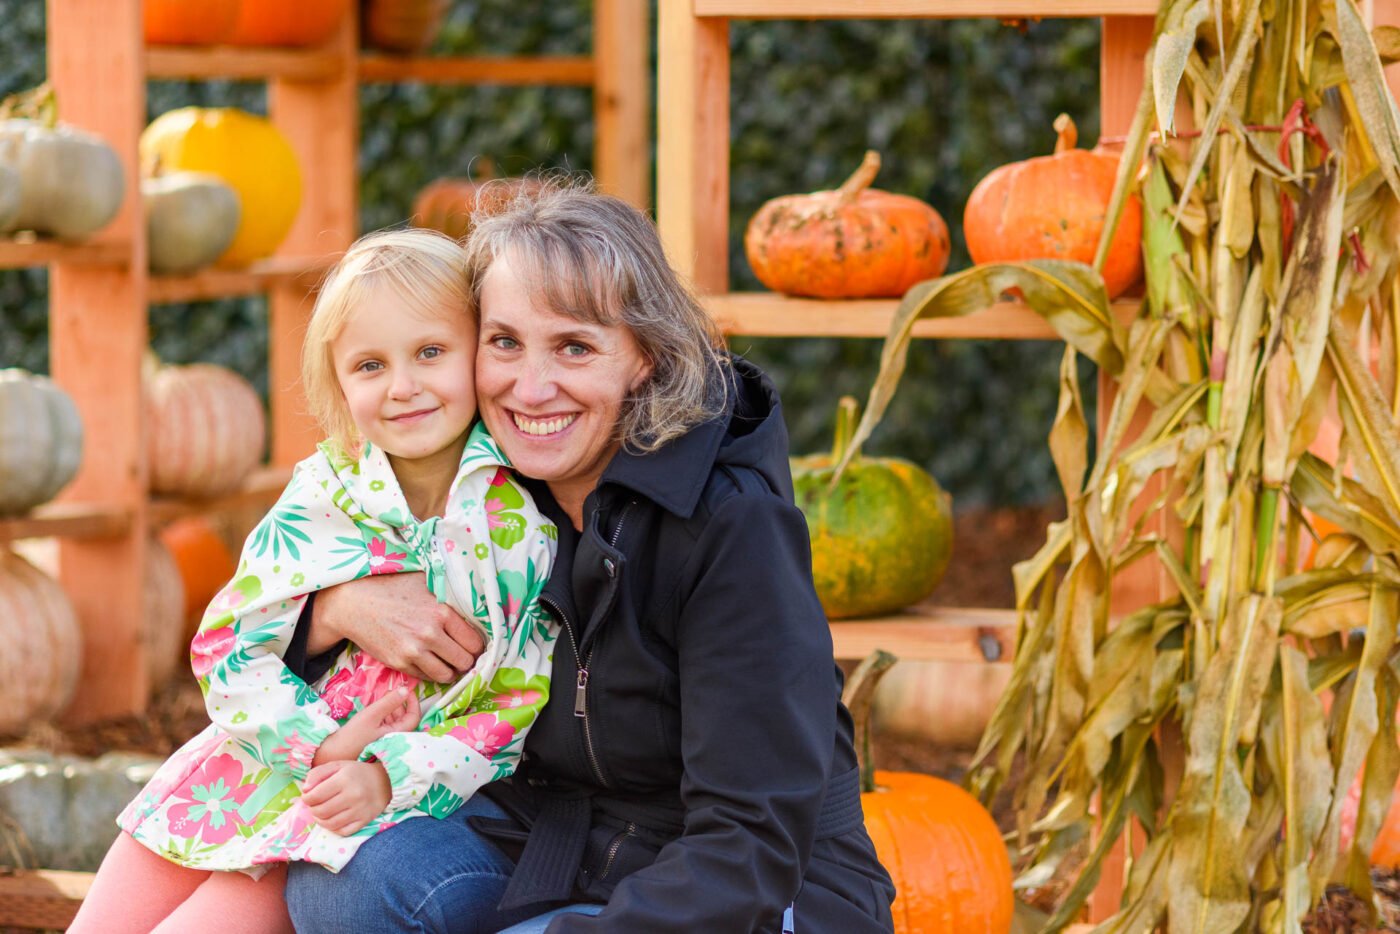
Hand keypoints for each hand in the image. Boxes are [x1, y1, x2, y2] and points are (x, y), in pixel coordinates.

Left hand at [301, 760, 391, 836]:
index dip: (307, 798)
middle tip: (314, 805)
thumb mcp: (337, 766)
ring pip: (330, 824)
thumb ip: (317, 774)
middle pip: (321, 811)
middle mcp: (353, 796)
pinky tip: (332, 820)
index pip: (315, 796)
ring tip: (321, 813)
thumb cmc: (357, 773)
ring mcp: (360, 810)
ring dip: (320, 820)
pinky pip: (343, 832)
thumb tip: (305, 791)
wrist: (385, 781)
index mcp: (344, 779)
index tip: (308, 797)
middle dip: (312, 810)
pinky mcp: (365, 821)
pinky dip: (333, 828)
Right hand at [310, 573, 485, 681]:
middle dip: (467, 660)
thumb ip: (450, 594)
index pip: (475, 641)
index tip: (475, 646)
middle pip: (465, 661)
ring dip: (451, 671)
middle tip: (463, 656)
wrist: (355, 604)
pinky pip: (426, 677)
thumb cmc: (393, 589)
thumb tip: (476, 601)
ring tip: (448, 663)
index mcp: (442, 612)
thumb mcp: (426, 583)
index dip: (478, 646)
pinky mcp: (400, 663)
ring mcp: (414, 651)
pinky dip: (431, 673)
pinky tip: (430, 663)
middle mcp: (430, 633)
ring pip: (447, 675)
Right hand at [313, 686, 420, 766]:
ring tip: (383, 697)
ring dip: (391, 708)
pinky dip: (384, 715)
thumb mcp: (372, 715)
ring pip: (394, 721)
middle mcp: (393, 738)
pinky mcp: (376, 740)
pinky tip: (376, 708)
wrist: (333, 753)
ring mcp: (384, 740)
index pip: (414, 717)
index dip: (413, 702)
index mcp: (397, 734)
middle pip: (404, 718)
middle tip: (391, 691)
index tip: (407, 689)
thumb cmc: (353, 735)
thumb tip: (405, 690)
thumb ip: (389, 702)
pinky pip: (385, 725)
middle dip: (400, 703)